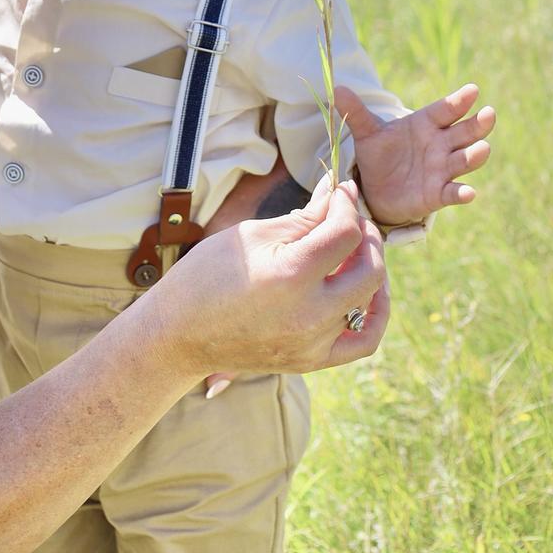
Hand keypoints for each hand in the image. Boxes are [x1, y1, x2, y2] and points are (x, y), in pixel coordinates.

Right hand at [154, 177, 388, 377]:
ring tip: (354, 250)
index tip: (339, 192)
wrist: (178, 332)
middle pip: (370, 268)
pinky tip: (367, 294)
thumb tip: (336, 191)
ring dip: (370, 268)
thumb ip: (304, 217)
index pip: (345, 232)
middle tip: (349, 217)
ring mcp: (313, 343)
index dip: (347, 204)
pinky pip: (362, 342)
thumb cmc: (208, 275)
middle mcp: (311, 314)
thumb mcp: (253, 234)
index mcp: (292, 274)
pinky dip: (374, 315)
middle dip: (366, 234)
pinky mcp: (311, 360)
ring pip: (370, 301)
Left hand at [335, 83, 495, 226]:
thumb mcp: (367, 133)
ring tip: (482, 149)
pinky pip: (453, 192)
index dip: (460, 100)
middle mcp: (440, 144)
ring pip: (464, 160)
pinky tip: (469, 193)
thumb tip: (337, 88)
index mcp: (425, 124)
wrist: (376, 189)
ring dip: (475, 155)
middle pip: (465, 132)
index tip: (473, 90)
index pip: (446, 109)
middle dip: (479, 124)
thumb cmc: (379, 155)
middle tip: (489, 114)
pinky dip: (462, 192)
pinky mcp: (438, 193)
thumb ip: (356, 113)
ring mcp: (441, 169)